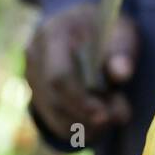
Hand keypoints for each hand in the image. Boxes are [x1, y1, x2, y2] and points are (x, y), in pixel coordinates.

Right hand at [24, 3, 138, 146]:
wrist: (87, 26)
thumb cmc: (106, 28)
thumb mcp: (120, 31)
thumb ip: (121, 50)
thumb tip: (122, 74)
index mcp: (52, 33)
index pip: (58, 76)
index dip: (80, 100)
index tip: (105, 114)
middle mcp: (34, 56)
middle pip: (55, 101)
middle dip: (89, 116)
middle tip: (122, 114)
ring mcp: (32, 77)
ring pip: (55, 116)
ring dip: (89, 124)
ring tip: (118, 111)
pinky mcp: (37, 95)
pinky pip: (56, 123)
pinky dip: (82, 128)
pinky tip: (103, 119)